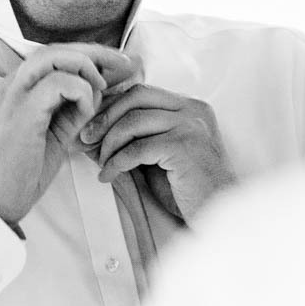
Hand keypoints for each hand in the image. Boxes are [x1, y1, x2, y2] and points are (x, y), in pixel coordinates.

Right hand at [0, 45, 142, 224]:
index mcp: (14, 90)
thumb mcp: (52, 134)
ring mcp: (13, 96)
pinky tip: (86, 112)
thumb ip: (70, 111)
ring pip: (52, 56)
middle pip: (53, 48)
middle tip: (122, 63)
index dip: (84, 54)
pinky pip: (58, 83)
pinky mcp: (22, 112)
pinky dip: (80, 92)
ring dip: (85, 67)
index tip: (112, 64)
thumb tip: (97, 94)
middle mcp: (10, 86)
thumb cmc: (22, 174)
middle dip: (92, 52)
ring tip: (101, 89)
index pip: (51, 55)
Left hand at [80, 85, 237, 223]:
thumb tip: (97, 129)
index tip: (91, 127)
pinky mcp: (185, 147)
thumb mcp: (162, 154)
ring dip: (108, 143)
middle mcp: (193, 109)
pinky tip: (108, 176)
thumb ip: (140, 135)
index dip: (111, 107)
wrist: (218, 214)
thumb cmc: (189, 189)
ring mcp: (191, 126)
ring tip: (100, 162)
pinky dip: (116, 162)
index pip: (141, 91)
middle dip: (105, 117)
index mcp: (190, 106)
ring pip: (133, 121)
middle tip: (86, 138)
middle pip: (136, 96)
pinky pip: (138, 148)